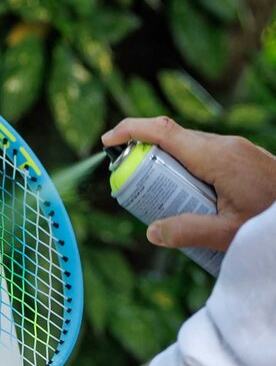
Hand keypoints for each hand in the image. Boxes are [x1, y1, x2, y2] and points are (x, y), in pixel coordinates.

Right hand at [102, 117, 275, 251]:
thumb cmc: (270, 221)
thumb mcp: (227, 234)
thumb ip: (187, 232)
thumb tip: (151, 232)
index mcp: (215, 156)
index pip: (162, 131)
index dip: (129, 131)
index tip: (106, 141)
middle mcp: (225, 145)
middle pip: (173, 139)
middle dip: (144, 155)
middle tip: (128, 182)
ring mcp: (236, 148)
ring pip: (190, 147)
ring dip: (168, 165)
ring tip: (160, 198)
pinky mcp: (243, 157)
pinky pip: (206, 155)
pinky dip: (188, 169)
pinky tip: (191, 199)